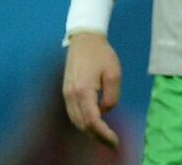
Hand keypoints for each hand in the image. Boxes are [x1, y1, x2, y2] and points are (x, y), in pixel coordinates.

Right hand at [62, 32, 121, 147]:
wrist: (84, 39)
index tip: (115, 141)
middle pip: (82, 124)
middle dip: (97, 137)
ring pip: (76, 121)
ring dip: (89, 131)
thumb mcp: (114, 73)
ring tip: (104, 136)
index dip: (103, 134)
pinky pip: (73, 113)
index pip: (92, 121)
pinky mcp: (66, 91)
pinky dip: (82, 123)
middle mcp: (71, 95)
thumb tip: (104, 110)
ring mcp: (66, 94)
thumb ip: (112, 96)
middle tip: (112, 142)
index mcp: (84, 90)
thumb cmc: (101, 54)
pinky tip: (93, 124)